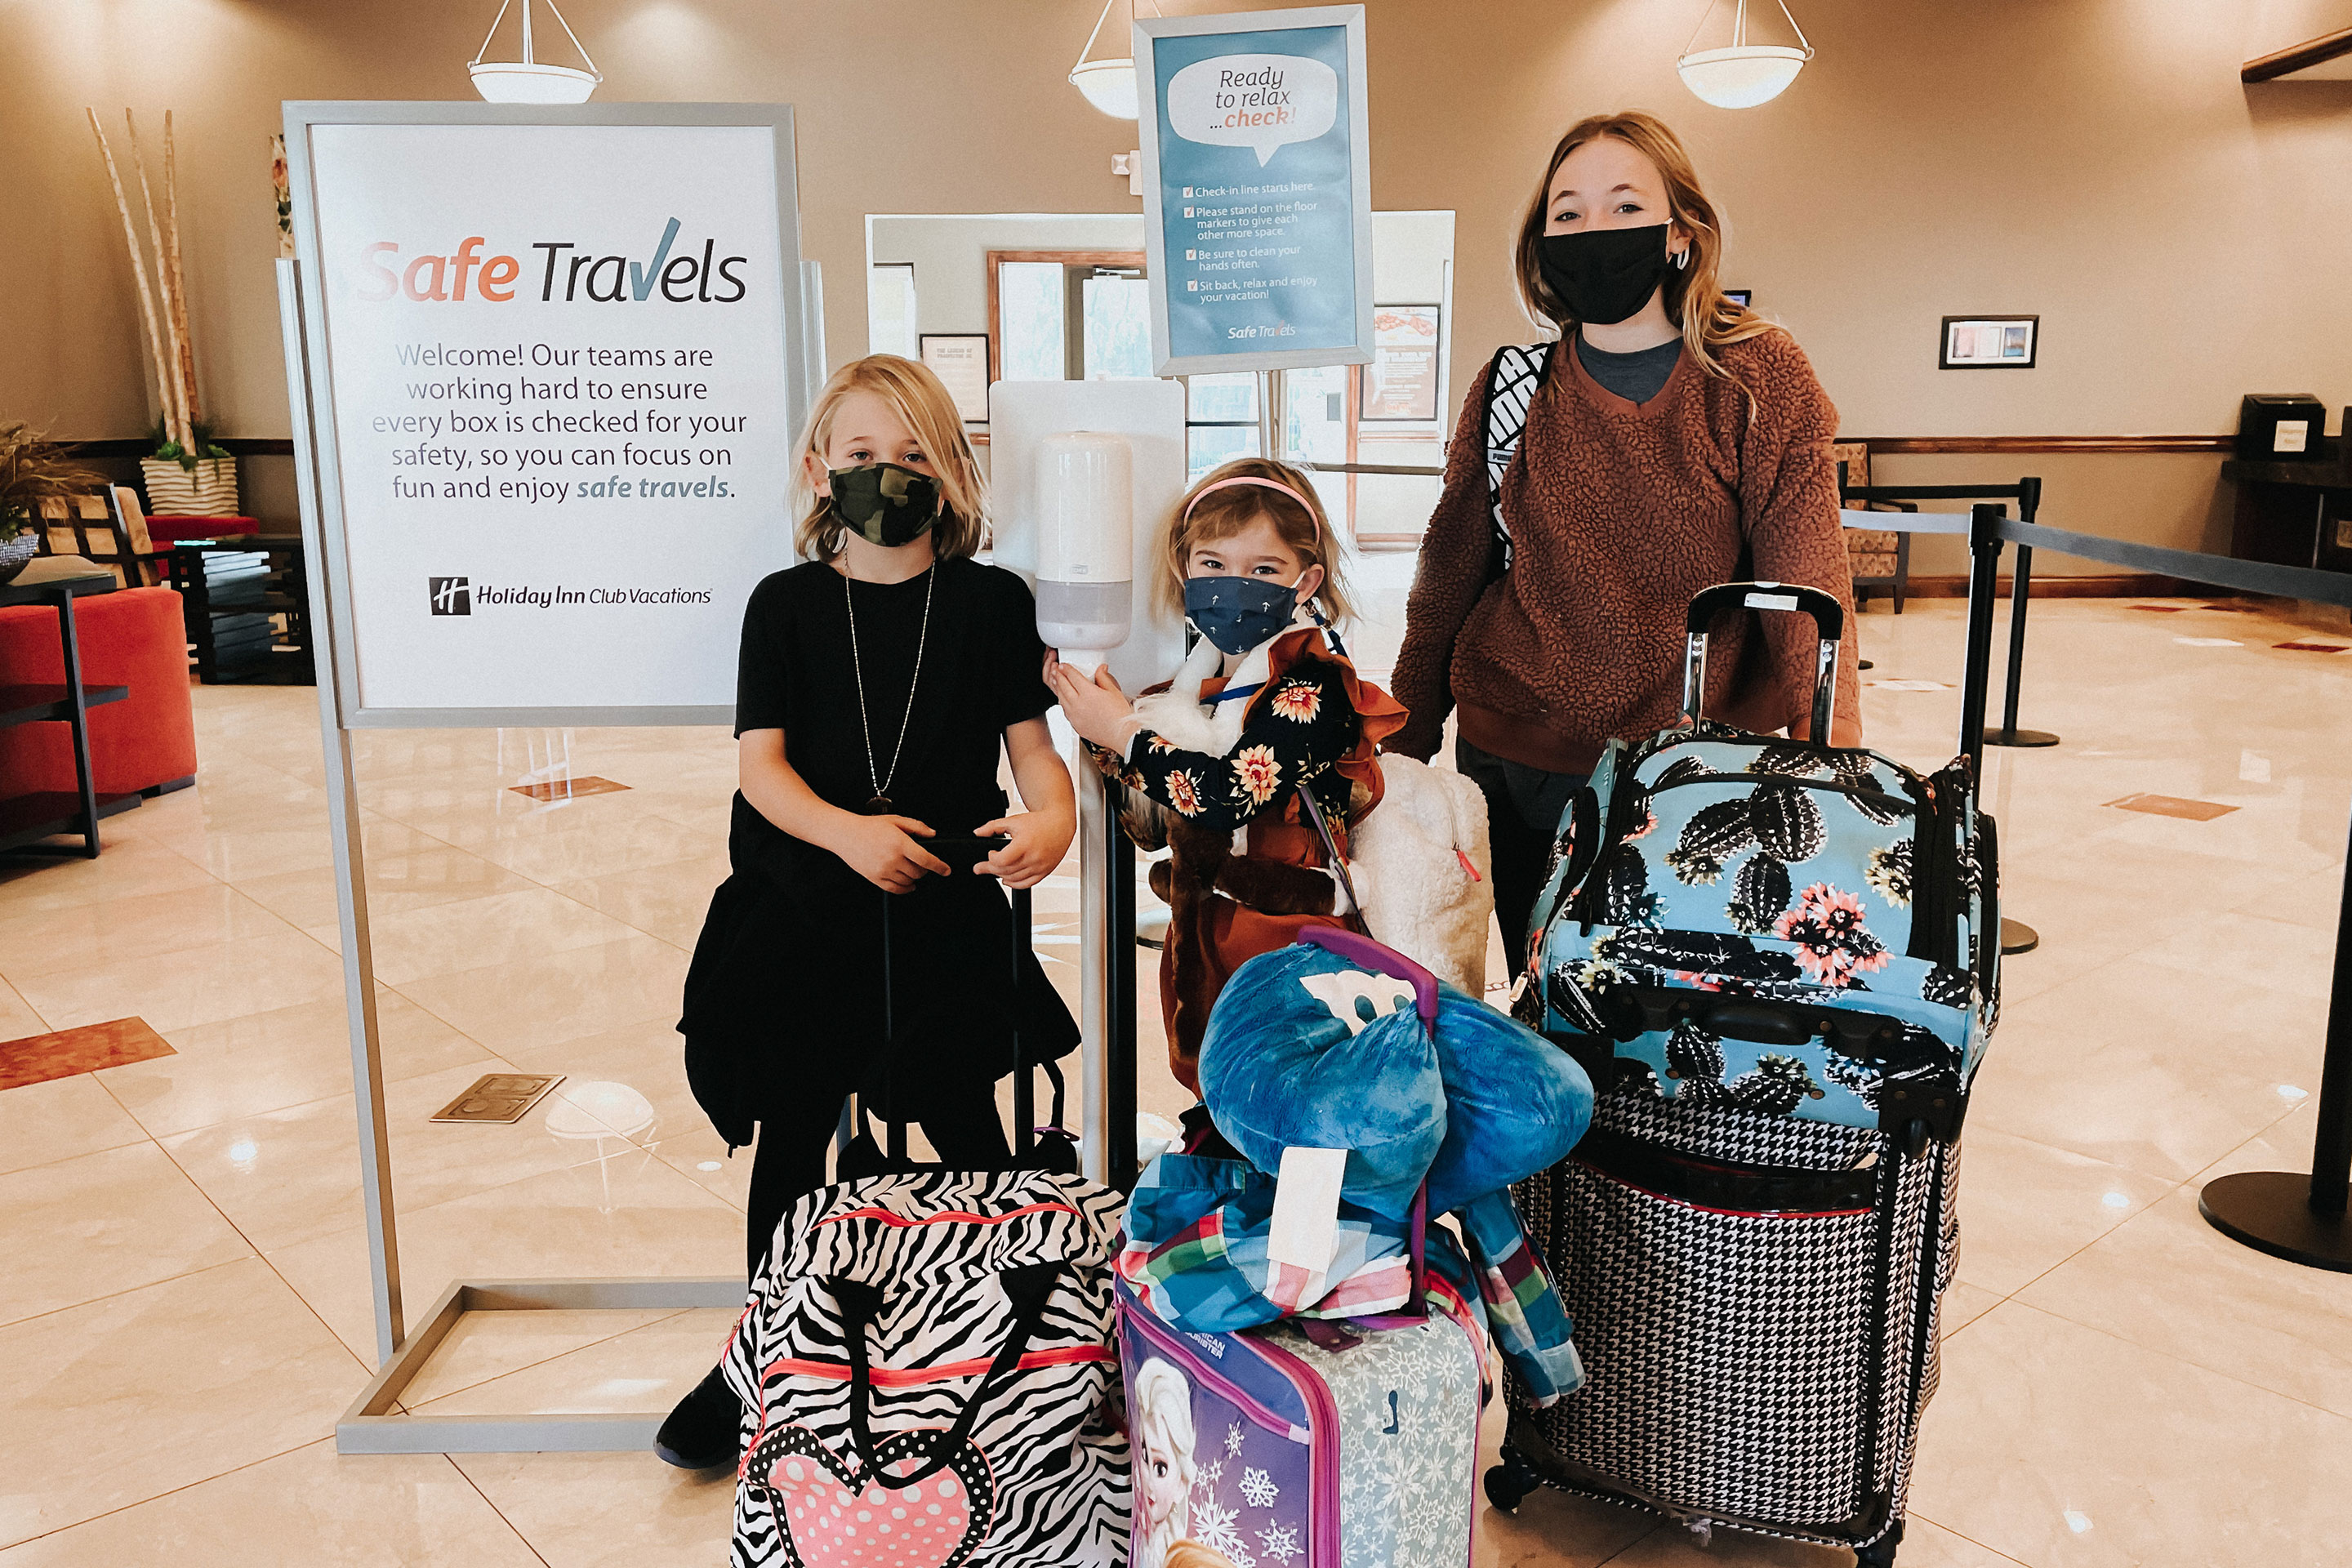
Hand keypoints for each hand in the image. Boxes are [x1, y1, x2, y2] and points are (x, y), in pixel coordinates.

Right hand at [832, 813, 948, 892]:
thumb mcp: (896, 820)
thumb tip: (932, 834)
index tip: (946, 870)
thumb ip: (917, 826)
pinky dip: (905, 889)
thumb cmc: (870, 826)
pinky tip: (908, 885)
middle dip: (924, 869)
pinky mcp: (875, 878)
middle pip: (919, 872)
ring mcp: (883, 870)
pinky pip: (895, 889)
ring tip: (911, 869)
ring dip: (914, 878)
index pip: (926, 859)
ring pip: (909, 882)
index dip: (939, 866)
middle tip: (921, 863)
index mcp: (900, 843)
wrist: (846, 834)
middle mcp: (892, 858)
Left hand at [975, 808, 1074, 888]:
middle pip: (1006, 871)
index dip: (991, 859)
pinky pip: (1027, 884)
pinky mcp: (1045, 872)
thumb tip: (978, 833)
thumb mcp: (1013, 821)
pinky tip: (1007, 879)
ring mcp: (1040, 867)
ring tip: (993, 871)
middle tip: (980, 868)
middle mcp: (1033, 857)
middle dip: (990, 869)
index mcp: (1025, 844)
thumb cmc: (1039, 822)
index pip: (1002, 860)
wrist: (1060, 824)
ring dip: (1001, 876)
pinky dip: (1014, 884)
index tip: (990, 854)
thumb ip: (993, 827)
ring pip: (1014, 879)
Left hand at [1044, 652, 1139, 751]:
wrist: (1121, 734)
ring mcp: (1074, 716)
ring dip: (1057, 689)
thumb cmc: (1120, 716)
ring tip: (1057, 682)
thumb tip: (1100, 669)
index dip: (1066, 669)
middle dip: (1058, 676)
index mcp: (1088, 693)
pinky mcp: (1075, 725)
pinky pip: (1064, 711)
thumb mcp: (1113, 691)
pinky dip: (1062, 702)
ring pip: (1060, 699)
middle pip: (1063, 686)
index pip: (1072, 676)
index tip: (1064, 666)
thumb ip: (1103, 678)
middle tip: (1056, 671)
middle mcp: (1078, 704)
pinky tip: (1064, 699)